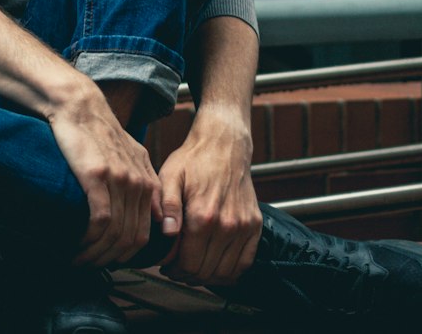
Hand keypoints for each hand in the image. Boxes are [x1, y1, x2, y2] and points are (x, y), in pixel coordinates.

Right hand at [48, 88, 162, 266]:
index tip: (108, 262)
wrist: (80, 106)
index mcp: (148, 182)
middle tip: (89, 266)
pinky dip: (88, 241)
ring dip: (96, 256)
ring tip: (78, 260)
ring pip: (116, 235)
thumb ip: (146, 184)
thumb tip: (155, 217)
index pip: (146, 234)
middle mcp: (138, 183)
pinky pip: (100, 222)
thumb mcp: (133, 155)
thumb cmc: (100, 132)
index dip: (128, 256)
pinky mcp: (98, 177)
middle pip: (131, 240)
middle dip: (109, 261)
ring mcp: (120, 180)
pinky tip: (76, 247)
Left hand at [157, 107, 260, 285]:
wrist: (224, 144)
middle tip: (177, 269)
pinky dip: (230, 272)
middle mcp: (227, 225)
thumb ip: (166, 207)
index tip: (166, 266)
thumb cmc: (194, 160)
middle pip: (205, 271)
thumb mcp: (170, 176)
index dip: (174, 270)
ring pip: (225, 273)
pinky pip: (244, 263)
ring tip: (193, 268)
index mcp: (203, 215)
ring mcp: (244, 227)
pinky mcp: (255, 226)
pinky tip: (215, 266)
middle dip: (187, 275)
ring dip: (207, 277)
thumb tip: (166, 235)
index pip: (188, 263)